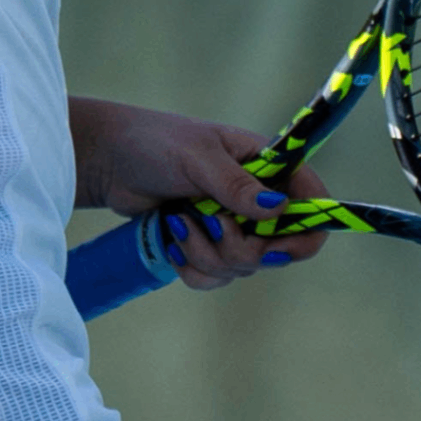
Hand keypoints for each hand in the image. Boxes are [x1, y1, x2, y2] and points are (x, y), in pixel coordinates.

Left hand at [70, 98, 329, 288]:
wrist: (108, 161)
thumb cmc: (155, 143)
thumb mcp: (198, 158)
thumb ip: (236, 185)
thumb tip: (277, 208)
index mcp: (268, 167)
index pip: (312, 203)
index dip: (307, 231)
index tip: (277, 249)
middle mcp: (256, 199)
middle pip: (278, 248)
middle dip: (240, 247)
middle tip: (210, 225)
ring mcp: (232, 225)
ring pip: (242, 267)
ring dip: (207, 255)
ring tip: (178, 222)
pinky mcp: (206, 245)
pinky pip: (214, 277)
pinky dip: (192, 268)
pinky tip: (172, 241)